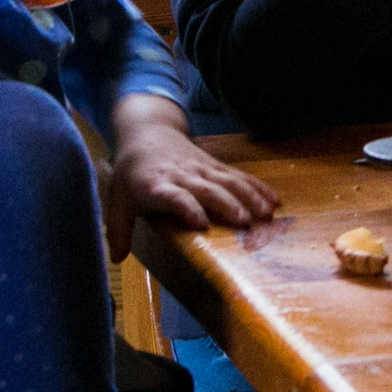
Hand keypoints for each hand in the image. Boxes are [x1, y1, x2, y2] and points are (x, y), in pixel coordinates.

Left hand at [105, 121, 278, 259]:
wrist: (148, 132)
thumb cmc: (132, 173)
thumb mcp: (116, 199)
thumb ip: (117, 229)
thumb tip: (115, 259)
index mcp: (157, 186)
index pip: (174, 197)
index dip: (188, 208)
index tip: (201, 224)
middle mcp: (183, 176)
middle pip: (209, 190)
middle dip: (228, 205)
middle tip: (246, 223)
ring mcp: (203, 169)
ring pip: (229, 181)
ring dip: (250, 197)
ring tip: (267, 215)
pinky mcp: (216, 166)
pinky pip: (240, 176)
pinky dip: (259, 187)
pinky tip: (276, 200)